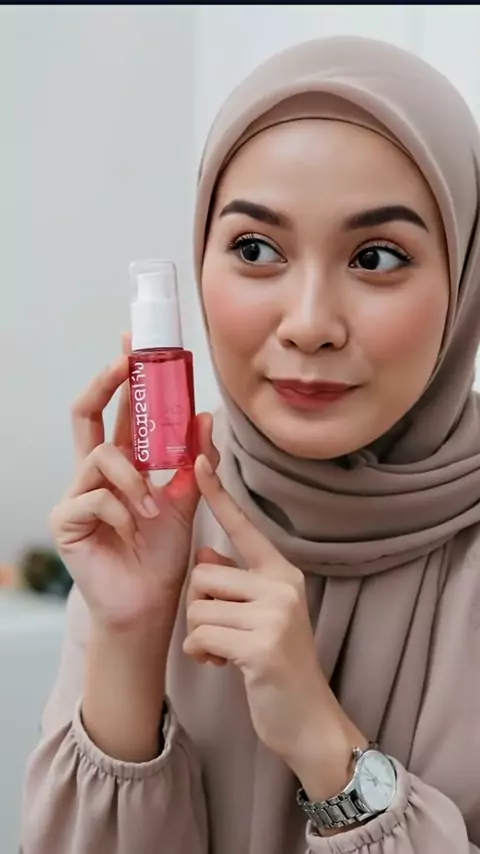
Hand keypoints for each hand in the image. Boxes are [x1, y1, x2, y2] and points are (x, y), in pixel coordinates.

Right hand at [50, 335, 218, 632]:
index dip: (122, 378)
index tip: (135, 347)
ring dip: (134, 479)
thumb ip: (194, 461)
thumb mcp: (187, 499)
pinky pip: (96, 498)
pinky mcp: (66, 520)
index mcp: (121, 464)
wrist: (151, 601)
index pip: (118, 411)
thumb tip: (206, 416)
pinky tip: (134, 531)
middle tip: (125, 362)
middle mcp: (94, 473)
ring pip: (102, 457)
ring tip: (152, 508)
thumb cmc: (162, 552)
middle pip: (87, 413)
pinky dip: (124, 511)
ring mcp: (76, 495)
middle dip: (106, 383)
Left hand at [183, 455, 357, 777]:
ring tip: (228, 652)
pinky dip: (203, 656)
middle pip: (203, 573)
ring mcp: (275, 614)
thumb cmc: (275, 662)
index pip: (244, 526)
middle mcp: (282, 584)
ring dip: (201, 636)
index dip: (219, 494)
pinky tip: (226, 667)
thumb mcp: (260, 613)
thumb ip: (234, 580)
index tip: (200, 459)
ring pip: (197, 608)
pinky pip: (201, 636)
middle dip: (200, 609)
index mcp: (281, 571)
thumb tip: (205, 550)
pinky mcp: (262, 646)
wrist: (307, 718)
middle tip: (224, 633)